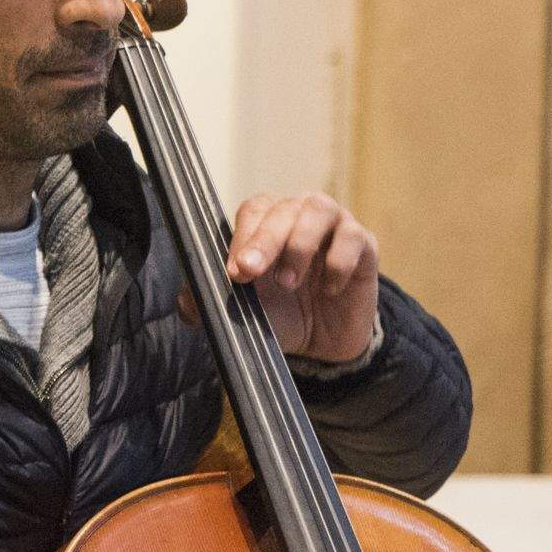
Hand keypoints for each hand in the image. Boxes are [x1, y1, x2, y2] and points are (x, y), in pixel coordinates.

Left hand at [225, 193, 379, 364]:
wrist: (323, 344)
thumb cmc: (280, 315)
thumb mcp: (243, 312)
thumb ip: (210, 304)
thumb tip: (187, 302)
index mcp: (268, 223)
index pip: (254, 210)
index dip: (244, 236)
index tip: (236, 271)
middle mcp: (300, 215)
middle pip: (283, 208)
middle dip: (264, 240)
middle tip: (251, 272)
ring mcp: (335, 226)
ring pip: (319, 209)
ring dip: (300, 245)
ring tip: (290, 283)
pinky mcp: (365, 245)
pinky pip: (354, 238)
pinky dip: (338, 263)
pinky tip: (329, 289)